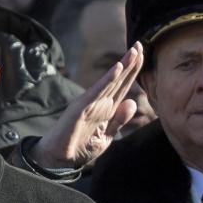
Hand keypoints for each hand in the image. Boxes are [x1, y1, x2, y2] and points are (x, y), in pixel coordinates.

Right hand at [28, 43, 143, 167]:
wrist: (58, 159)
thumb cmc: (80, 147)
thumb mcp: (106, 136)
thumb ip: (119, 121)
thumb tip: (133, 102)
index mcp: (107, 108)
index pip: (123, 86)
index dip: (133, 71)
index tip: (143, 54)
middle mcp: (99, 102)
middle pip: (118, 79)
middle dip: (130, 62)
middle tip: (140, 43)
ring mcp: (89, 103)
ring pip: (110, 82)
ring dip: (122, 66)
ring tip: (133, 51)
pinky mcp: (81, 108)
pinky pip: (97, 92)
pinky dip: (107, 80)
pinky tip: (117, 69)